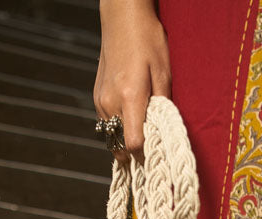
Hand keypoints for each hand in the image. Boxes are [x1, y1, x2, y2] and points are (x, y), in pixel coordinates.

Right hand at [93, 0, 171, 164]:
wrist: (122, 18)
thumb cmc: (147, 41)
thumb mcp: (164, 73)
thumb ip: (163, 107)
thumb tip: (163, 134)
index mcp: (129, 96)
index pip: (133, 143)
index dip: (145, 155)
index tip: (157, 157)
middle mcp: (110, 102)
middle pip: (120, 147)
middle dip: (135, 155)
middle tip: (152, 153)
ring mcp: (100, 100)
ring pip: (112, 139)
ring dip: (126, 143)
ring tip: (143, 137)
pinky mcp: (96, 98)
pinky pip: (107, 125)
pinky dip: (119, 130)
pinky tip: (132, 122)